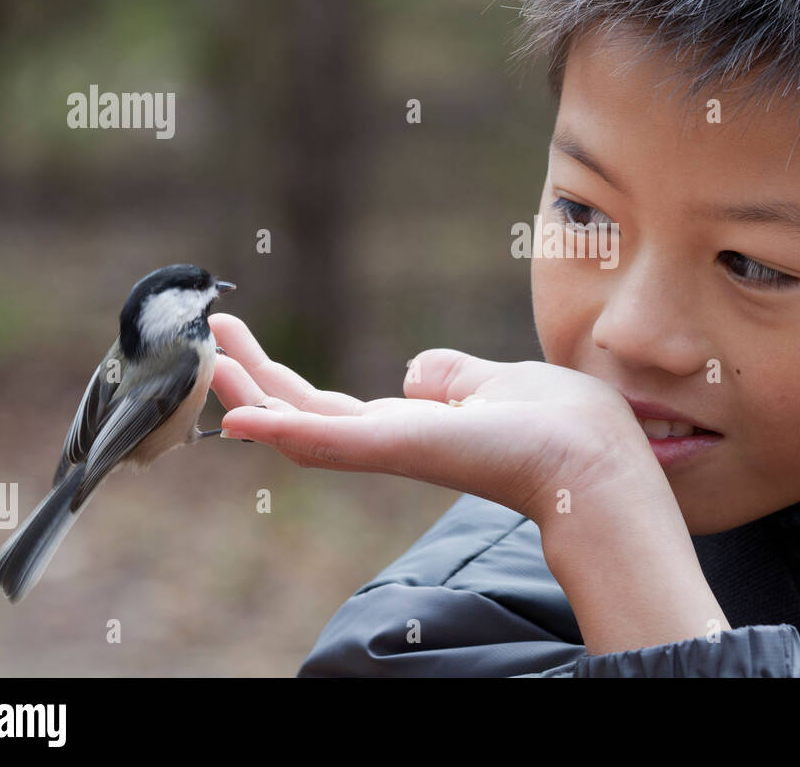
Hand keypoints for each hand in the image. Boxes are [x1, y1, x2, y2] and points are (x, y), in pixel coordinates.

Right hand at [207, 314, 671, 525]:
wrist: (591, 459)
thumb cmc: (560, 425)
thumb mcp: (495, 381)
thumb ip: (451, 376)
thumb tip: (416, 371)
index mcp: (413, 426)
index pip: (330, 408)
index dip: (283, 382)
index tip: (243, 344)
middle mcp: (393, 441)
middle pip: (303, 413)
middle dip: (253, 380)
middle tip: (208, 339)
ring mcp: (392, 449)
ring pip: (301, 426)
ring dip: (249, 396)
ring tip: (208, 360)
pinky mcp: (399, 448)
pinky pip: (326, 441)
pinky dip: (278, 431)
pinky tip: (234, 415)